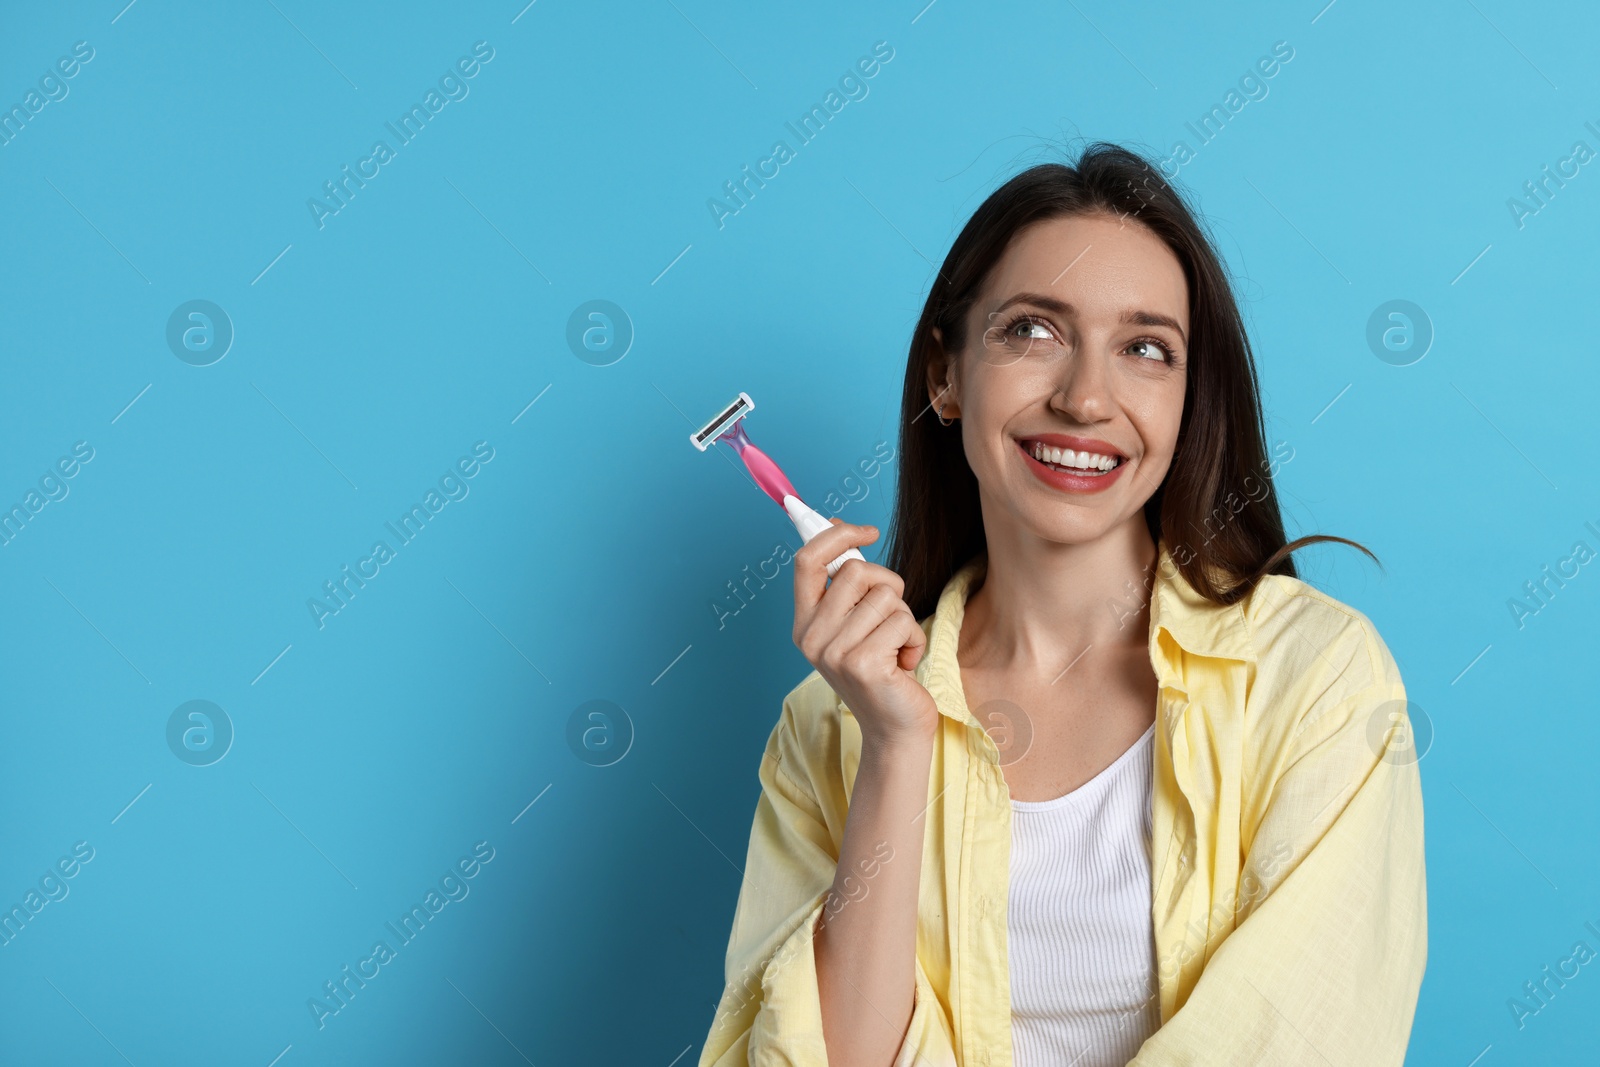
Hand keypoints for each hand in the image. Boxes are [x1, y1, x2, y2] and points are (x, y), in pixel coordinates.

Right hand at [792, 519, 938, 746]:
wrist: (895, 727)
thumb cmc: (881, 669)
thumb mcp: (853, 623)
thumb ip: (844, 582)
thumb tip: (837, 524)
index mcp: (804, 623)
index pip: (806, 560)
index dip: (836, 535)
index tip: (867, 531)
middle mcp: (811, 637)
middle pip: (856, 571)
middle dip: (887, 585)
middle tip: (890, 619)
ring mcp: (834, 653)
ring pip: (886, 596)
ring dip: (904, 618)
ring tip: (895, 648)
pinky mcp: (863, 665)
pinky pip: (903, 621)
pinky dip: (914, 639)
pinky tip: (903, 664)